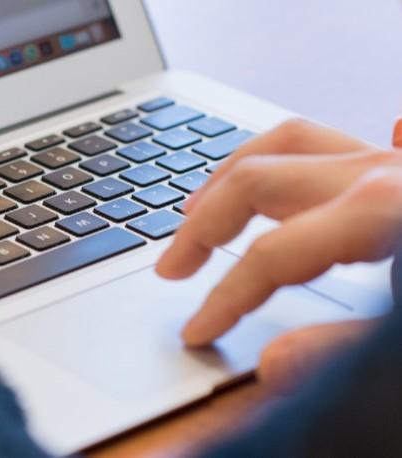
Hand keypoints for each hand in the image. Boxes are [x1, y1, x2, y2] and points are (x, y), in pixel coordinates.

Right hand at [157, 119, 401, 390]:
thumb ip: (344, 350)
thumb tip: (273, 362)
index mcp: (382, 210)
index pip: (272, 254)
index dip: (225, 298)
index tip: (198, 332)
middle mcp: (381, 172)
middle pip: (258, 180)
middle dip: (202, 225)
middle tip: (171, 268)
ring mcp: (392, 160)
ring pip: (287, 142)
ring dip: (230, 175)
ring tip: (197, 209)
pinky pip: (327, 143)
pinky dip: (283, 158)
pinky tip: (277, 182)